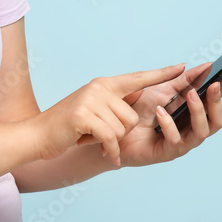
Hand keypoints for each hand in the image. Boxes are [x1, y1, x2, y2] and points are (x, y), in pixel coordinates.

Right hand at [30, 64, 186, 165]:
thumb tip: (138, 97)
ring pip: (122, 127)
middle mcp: (98, 87)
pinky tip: (106, 154)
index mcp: (104, 84)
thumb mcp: (93, 109)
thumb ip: (114, 102)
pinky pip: (110, 137)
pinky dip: (110, 150)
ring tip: (92, 138)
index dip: (162, 74)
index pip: (139, 78)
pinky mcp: (83, 116)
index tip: (183, 66)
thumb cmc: (68, 126)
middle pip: (132, 115)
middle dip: (120, 133)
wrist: (37, 135)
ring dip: (111, 141)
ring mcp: (90, 100)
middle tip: (99, 134)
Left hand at [116, 61, 221, 167]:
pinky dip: (169, 124)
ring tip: (191, 95)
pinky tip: (160, 111)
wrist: (114, 128)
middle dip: (217, 102)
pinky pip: (175, 141)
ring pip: (201, 132)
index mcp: (191, 112)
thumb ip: (182, 80)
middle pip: (216, 120)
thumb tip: (205, 66)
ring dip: (197, 112)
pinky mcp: (166, 153)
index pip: (213, 98)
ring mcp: (181, 142)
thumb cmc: (138, 110)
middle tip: (213, 85)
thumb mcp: (160, 89)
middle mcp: (190, 128)